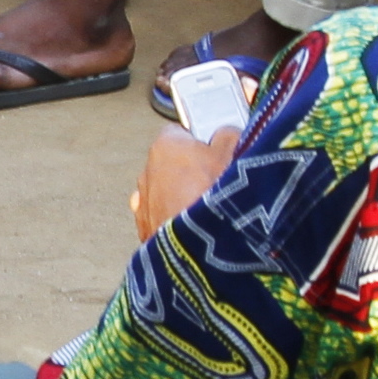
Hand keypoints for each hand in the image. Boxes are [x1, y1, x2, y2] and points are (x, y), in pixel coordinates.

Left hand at [132, 121, 240, 239]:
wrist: (200, 245)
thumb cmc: (214, 195)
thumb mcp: (234, 152)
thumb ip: (228, 135)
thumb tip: (226, 134)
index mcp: (165, 146)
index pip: (182, 133)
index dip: (202, 142)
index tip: (217, 152)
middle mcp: (148, 172)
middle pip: (173, 163)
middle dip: (192, 171)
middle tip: (217, 181)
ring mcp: (144, 203)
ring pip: (166, 192)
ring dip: (182, 197)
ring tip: (207, 208)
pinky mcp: (146, 230)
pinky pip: (162, 217)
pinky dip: (174, 219)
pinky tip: (194, 226)